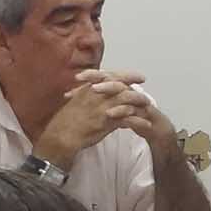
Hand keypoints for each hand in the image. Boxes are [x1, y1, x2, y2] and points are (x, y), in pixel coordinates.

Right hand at [33, 70, 154, 165]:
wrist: (61, 134)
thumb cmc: (66, 119)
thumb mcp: (77, 100)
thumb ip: (89, 94)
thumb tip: (97, 90)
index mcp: (91, 88)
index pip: (112, 76)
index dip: (128, 75)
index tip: (139, 76)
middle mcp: (98, 95)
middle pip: (123, 87)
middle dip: (137, 89)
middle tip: (147, 93)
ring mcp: (103, 108)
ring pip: (127, 101)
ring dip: (140, 104)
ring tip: (149, 108)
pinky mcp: (107, 122)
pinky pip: (127, 120)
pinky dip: (138, 122)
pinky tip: (146, 125)